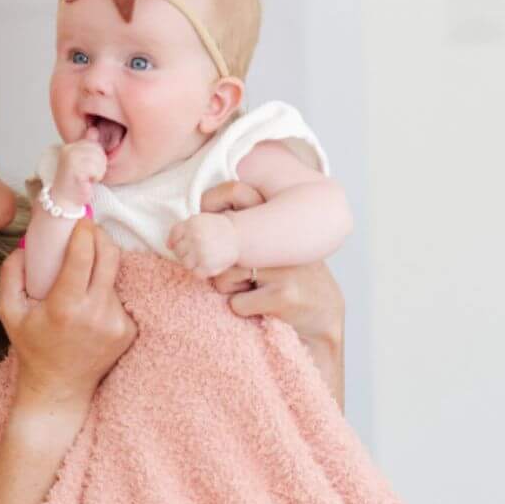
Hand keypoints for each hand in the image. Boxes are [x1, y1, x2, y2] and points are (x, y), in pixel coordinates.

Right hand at [0, 218, 136, 409]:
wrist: (59, 388)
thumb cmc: (32, 348)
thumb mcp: (9, 313)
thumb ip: (11, 275)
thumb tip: (25, 245)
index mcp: (65, 307)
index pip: (84, 255)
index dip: (85, 232)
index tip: (80, 221)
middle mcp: (95, 314)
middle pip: (110, 255)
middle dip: (101, 236)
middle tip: (89, 231)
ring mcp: (116, 323)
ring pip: (114, 277)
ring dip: (101, 268)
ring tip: (83, 277)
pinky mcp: (128, 331)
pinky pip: (119, 297)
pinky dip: (106, 292)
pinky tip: (90, 306)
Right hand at [49, 134, 107, 208]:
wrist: (62, 203)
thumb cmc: (73, 185)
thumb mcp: (81, 161)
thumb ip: (87, 145)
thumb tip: (93, 130)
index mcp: (70, 146)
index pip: (94, 142)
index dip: (95, 157)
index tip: (86, 168)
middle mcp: (69, 150)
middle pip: (98, 150)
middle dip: (98, 164)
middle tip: (87, 175)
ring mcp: (71, 159)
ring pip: (99, 159)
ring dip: (98, 172)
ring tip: (87, 179)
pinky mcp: (76, 170)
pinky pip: (97, 169)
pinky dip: (95, 178)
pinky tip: (86, 182)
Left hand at [166, 211, 239, 278]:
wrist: (238, 236)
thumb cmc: (217, 229)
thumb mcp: (199, 220)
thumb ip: (182, 229)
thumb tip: (168, 245)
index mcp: (191, 224)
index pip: (174, 238)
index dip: (177, 242)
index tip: (187, 243)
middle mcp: (195, 238)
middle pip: (178, 252)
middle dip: (186, 252)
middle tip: (199, 249)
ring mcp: (200, 252)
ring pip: (185, 263)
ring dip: (193, 262)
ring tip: (203, 257)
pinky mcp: (207, 266)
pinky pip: (195, 273)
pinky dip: (200, 271)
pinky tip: (208, 264)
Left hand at [196, 180, 345, 349]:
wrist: (323, 313)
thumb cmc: (285, 278)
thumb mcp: (268, 245)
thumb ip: (242, 230)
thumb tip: (182, 233)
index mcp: (278, 215)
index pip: (236, 191)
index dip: (212, 202)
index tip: (207, 220)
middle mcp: (283, 233)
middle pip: (219, 248)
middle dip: (220, 268)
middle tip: (243, 276)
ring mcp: (283, 264)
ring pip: (223, 278)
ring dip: (232, 292)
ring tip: (259, 290)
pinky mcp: (283, 293)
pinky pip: (237, 304)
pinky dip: (244, 310)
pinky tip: (267, 308)